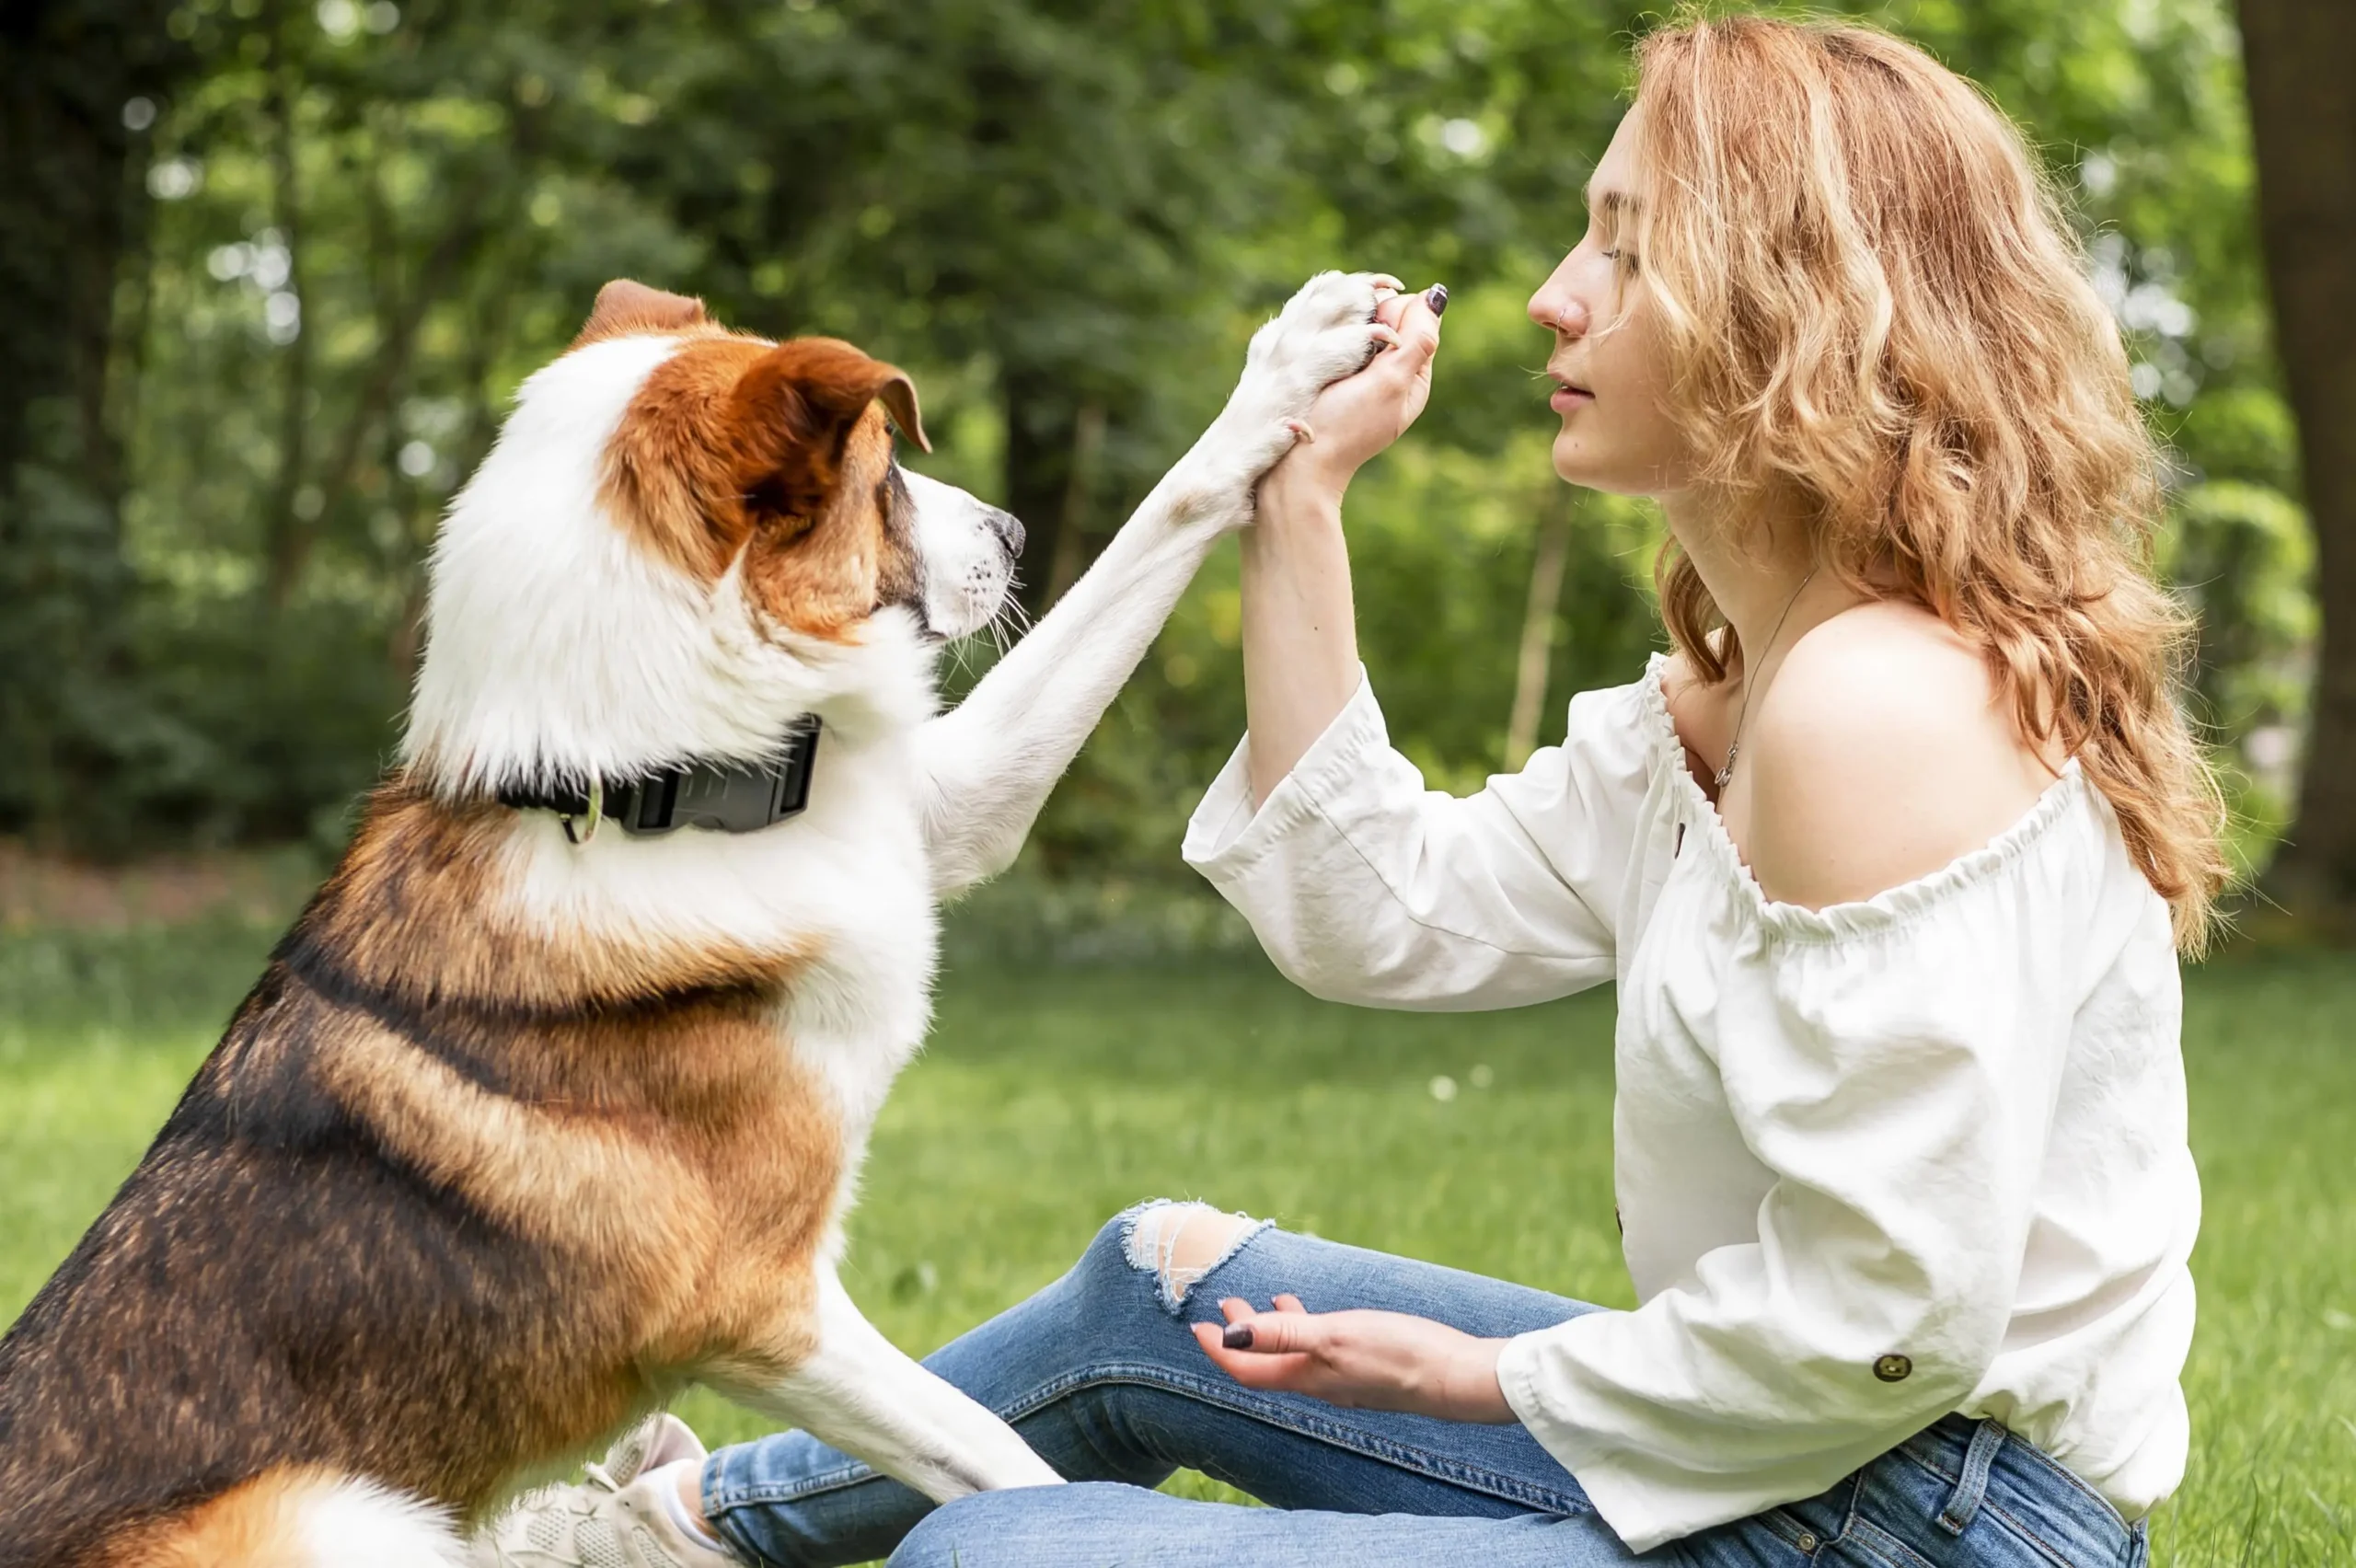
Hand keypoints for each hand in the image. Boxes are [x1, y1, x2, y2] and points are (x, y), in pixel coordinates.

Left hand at [1190, 1293, 1514, 1423]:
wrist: (1456, 1377)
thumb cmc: (1397, 1355)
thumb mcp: (1333, 1336)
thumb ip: (1283, 1333)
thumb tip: (1231, 1335)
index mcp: (1307, 1377)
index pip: (1248, 1369)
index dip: (1219, 1350)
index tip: (1198, 1326)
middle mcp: (1321, 1384)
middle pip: (1267, 1363)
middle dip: (1241, 1334)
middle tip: (1225, 1301)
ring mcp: (1345, 1379)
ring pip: (1295, 1355)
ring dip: (1275, 1328)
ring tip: (1268, 1301)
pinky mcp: (1368, 1368)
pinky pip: (1322, 1351)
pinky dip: (1308, 1330)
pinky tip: (1321, 1315)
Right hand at [1265, 283, 1444, 500]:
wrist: (1297, 463)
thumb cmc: (1345, 425)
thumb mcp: (1391, 382)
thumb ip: (1418, 340)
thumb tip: (1436, 295)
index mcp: (1414, 373)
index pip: (1415, 314)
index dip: (1391, 314)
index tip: (1371, 339)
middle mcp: (1390, 370)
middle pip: (1387, 316)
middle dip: (1367, 321)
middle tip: (1348, 356)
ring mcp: (1360, 373)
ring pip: (1358, 325)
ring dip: (1343, 330)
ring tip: (1330, 363)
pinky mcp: (1332, 375)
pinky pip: (1336, 340)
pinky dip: (1328, 340)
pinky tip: (1316, 360)